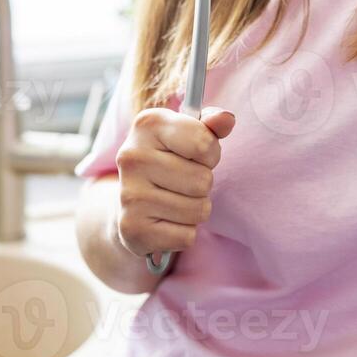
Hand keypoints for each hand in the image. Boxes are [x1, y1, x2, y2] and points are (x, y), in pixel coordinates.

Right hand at [113, 105, 234, 260]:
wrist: (131, 202)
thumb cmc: (169, 160)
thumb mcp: (188, 133)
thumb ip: (211, 124)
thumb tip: (227, 119)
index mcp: (147, 124)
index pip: (204, 143)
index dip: (211, 153)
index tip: (197, 155)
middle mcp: (132, 156)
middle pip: (203, 180)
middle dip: (203, 183)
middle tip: (184, 181)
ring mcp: (129, 194)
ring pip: (198, 210)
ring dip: (195, 209)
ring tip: (175, 200)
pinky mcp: (132, 229)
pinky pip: (187, 236)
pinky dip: (184, 233)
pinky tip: (166, 221)